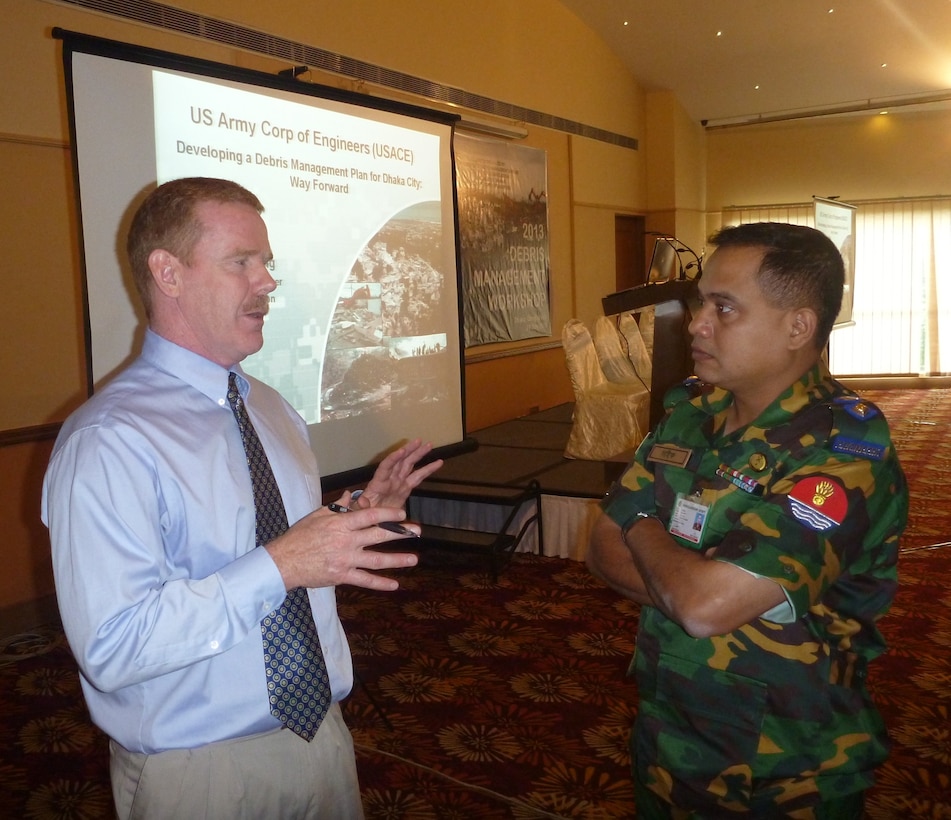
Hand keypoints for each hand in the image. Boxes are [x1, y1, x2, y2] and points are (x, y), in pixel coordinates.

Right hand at [266, 504, 419, 591]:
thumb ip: (337, 506)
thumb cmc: (300, 536)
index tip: (402, 512)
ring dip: (397, 560)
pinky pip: (365, 580)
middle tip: (418, 531)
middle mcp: (346, 541)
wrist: (284, 561)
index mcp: (341, 523)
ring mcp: (345, 559)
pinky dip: (380, 583)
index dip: (388, 513)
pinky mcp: (342, 576)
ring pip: (376, 559)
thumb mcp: (317, 515)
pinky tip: (395, 584)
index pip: (369, 515)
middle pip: (378, 535)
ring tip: (414, 559)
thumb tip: (351, 494)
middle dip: (400, 533)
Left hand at [355, 439, 442, 509]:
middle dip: (409, 451)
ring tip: (429, 445)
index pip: (386, 467)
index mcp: (378, 483)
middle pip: (400, 461)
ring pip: (410, 465)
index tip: (401, 451)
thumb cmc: (365, 512)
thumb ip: (362, 505)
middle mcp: (390, 479)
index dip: (393, 459)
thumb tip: (362, 501)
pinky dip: (428, 469)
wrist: (371, 518)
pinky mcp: (406, 488)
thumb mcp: (361, 510)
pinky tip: (438, 463)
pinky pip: (418, 477)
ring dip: (419, 454)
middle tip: (419, 441)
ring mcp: (399, 482)